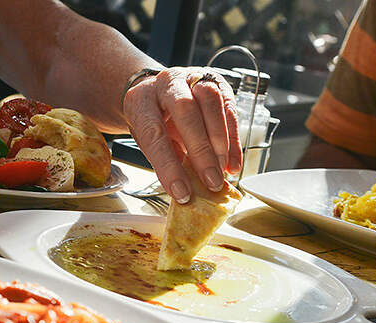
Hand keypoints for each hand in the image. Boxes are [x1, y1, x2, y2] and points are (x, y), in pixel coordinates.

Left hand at [122, 67, 242, 202]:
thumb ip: (166, 158)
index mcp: (141, 100)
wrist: (158, 92)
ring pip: (212, 102)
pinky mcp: (216, 83)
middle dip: (201, 150)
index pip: (154, 133)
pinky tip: (232, 162)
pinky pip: (229, 109)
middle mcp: (167, 83)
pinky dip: (233, 140)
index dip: (169, 166)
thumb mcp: (148, 140)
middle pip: (186, 111)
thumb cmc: (152, 119)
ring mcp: (193, 77)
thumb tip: (188, 187)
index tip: (181, 191)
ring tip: (222, 171)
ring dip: (221, 141)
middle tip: (210, 181)